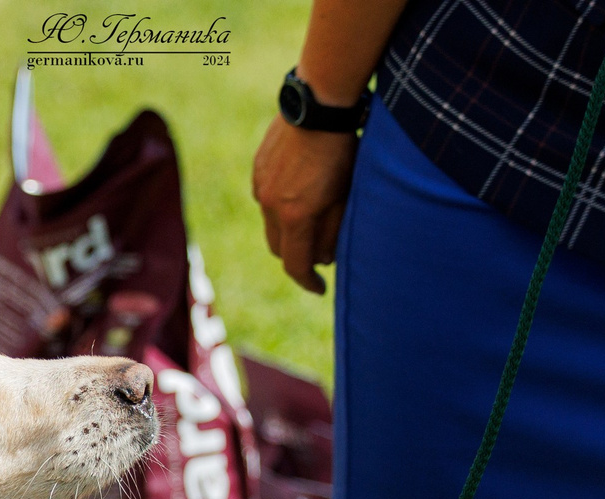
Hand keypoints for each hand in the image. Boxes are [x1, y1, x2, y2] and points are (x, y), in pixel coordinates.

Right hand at [253, 116, 359, 294]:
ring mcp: (260, 185)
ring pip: (270, 222)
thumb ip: (334, 231)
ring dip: (288, 227)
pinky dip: (281, 204)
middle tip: (318, 252)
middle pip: (278, 247)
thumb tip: (324, 259)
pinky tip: (301, 187)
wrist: (319, 103)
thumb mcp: (347, 194)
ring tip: (311, 214)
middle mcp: (270, 205)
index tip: (320, 288)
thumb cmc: (343, 149)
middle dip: (297, 255)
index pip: (295, 264)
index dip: (308, 281)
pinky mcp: (257, 168)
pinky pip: (265, 197)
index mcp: (295, 216)